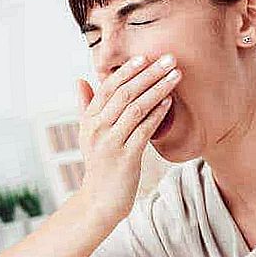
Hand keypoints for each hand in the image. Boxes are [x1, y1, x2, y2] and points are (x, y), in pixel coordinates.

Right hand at [74, 54, 179, 225]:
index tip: (145, 57)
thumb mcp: (88, 134)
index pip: (107, 87)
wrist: (100, 200)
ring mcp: (111, 143)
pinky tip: (170, 102)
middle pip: (124, 94)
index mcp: (89, 120)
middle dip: (148, 74)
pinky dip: (157, 114)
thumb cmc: (100, 164)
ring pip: (136, 109)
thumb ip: (86, 106)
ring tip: (175, 75)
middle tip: (169, 58)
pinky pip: (144, 130)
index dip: (127, 70)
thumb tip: (80, 80)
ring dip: (158, 89)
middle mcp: (97, 129)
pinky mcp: (126, 158)